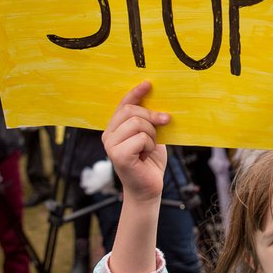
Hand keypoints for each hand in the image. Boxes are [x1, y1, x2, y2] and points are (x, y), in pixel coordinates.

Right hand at [102, 82, 169, 202]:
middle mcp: (108, 135)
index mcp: (114, 128)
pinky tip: (146, 156)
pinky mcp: (118, 155)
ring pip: (137, 123)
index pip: (123, 104)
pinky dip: (150, 146)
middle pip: (131, 111)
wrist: (148, 188)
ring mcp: (110, 145)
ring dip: (152, 135)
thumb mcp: (150, 135)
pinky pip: (141, 138)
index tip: (149, 84)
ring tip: (149, 148)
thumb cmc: (149, 162)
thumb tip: (158, 101)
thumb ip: (148, 120)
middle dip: (151, 117)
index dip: (136, 93)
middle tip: (163, 124)